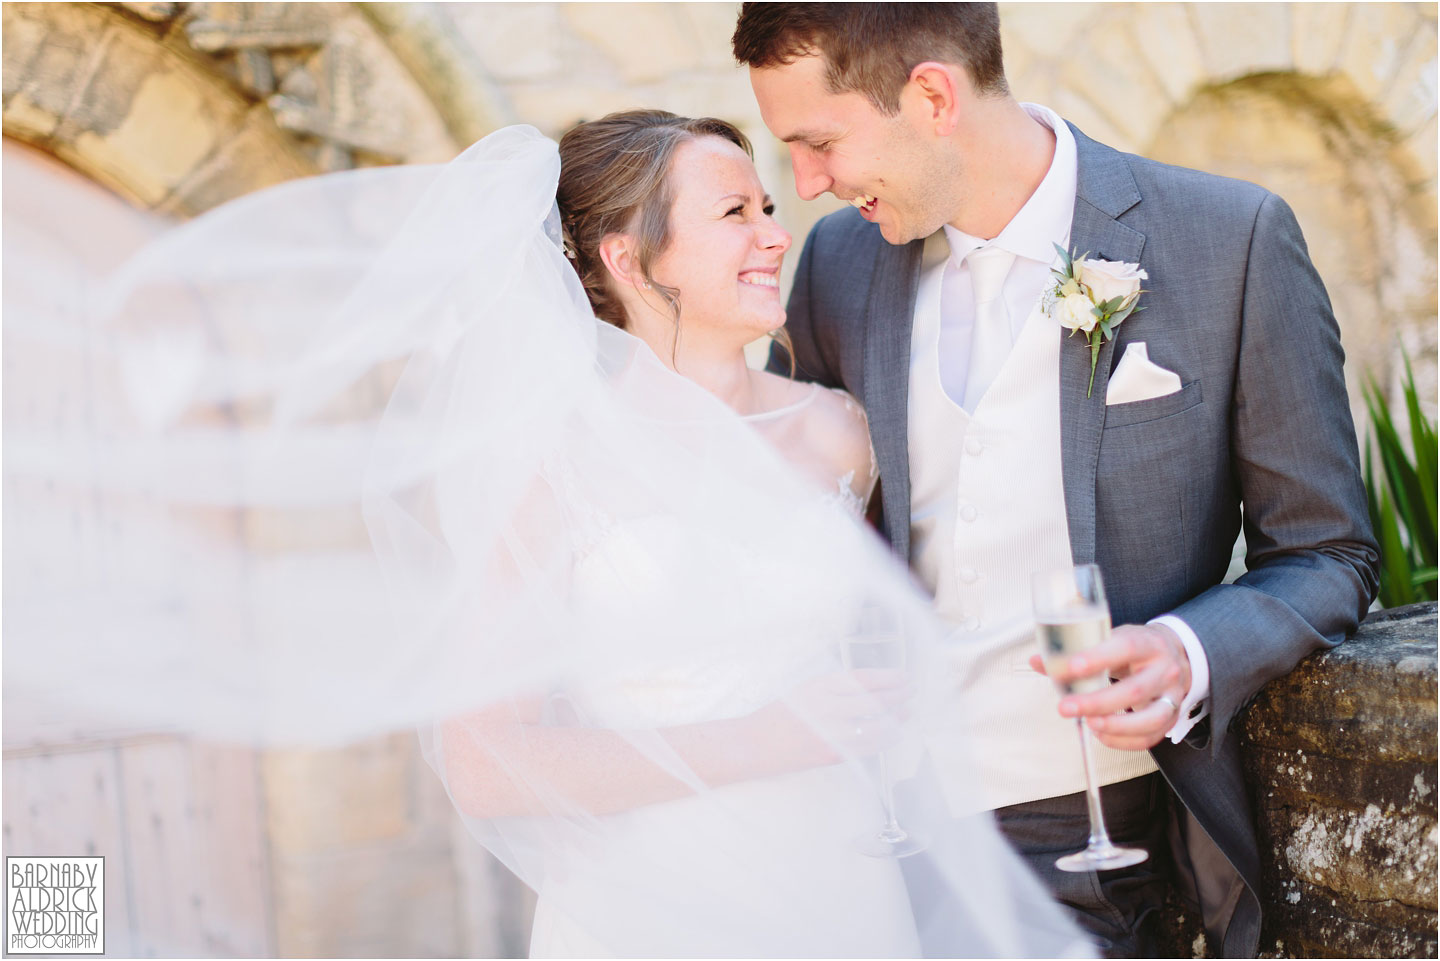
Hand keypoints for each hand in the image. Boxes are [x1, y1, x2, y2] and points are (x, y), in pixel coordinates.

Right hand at [755, 669, 913, 765]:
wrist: (754, 744)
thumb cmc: (779, 715)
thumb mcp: (805, 690)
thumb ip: (834, 689)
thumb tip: (869, 688)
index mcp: (819, 686)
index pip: (862, 680)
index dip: (888, 678)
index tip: (903, 676)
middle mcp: (827, 708)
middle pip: (874, 702)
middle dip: (898, 696)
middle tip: (911, 691)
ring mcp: (831, 733)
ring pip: (876, 727)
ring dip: (896, 719)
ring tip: (906, 712)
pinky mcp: (832, 754)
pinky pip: (867, 748)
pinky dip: (884, 740)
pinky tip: (892, 735)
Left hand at [1028, 623, 1188, 750]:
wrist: (1174, 654)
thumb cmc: (1134, 647)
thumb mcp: (1110, 639)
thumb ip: (1075, 651)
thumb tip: (1037, 662)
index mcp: (1148, 643)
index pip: (1125, 647)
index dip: (1097, 658)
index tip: (1070, 668)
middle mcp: (1165, 670)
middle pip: (1135, 690)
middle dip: (1097, 702)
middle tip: (1065, 708)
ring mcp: (1173, 696)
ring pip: (1150, 718)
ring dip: (1115, 726)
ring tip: (1088, 725)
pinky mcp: (1172, 718)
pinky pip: (1151, 737)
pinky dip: (1123, 741)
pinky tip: (1101, 734)